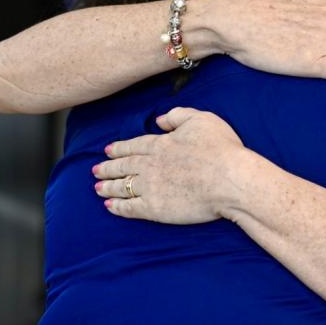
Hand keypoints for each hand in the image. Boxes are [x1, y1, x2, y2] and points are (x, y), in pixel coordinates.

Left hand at [92, 107, 248, 223]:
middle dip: (108, 168)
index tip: (108, 150)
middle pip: (123, 166)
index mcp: (161, 144)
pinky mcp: (155, 209)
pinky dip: (118, 207)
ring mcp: (151, 188)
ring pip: (123, 186)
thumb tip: (159, 120)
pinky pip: (130, 208)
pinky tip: (110, 206)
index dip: (119, 148)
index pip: (134, 146)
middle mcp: (151, 165)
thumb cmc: (221, 149)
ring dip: (108, 186)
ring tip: (98, 188)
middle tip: (95, 170)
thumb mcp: (202, 120)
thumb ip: (178, 116)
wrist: (230, 180)